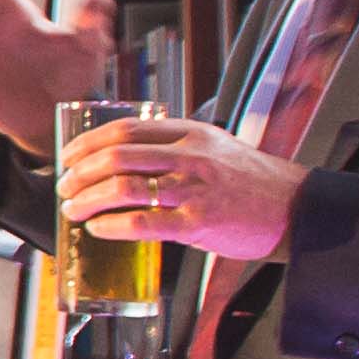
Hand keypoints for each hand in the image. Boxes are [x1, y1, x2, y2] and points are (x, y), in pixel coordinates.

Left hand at [57, 110, 300, 265]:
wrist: (294, 208)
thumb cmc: (251, 181)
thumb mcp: (215, 147)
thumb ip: (175, 148)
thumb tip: (126, 161)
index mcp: (190, 133)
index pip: (126, 129)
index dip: (88, 143)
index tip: (68, 156)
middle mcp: (190, 156)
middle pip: (117, 156)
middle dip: (80, 173)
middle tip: (64, 186)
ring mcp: (194, 189)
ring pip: (124, 187)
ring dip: (88, 200)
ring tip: (73, 209)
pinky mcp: (198, 222)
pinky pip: (143, 223)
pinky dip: (112, 226)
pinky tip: (98, 229)